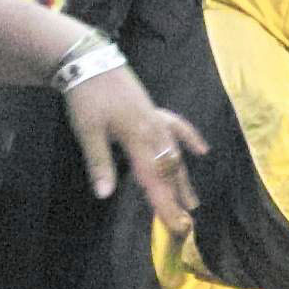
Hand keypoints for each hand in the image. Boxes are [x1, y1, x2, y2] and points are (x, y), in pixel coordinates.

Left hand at [63, 65, 208, 233]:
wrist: (90, 62)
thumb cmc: (86, 98)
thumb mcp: (87, 132)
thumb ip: (99, 163)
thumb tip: (105, 195)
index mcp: (137, 139)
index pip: (154, 179)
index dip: (165, 205)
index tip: (176, 226)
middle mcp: (153, 133)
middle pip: (169, 172)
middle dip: (176, 199)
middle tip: (185, 223)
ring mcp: (156, 121)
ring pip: (176, 155)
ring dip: (183, 180)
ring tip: (193, 202)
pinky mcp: (154, 112)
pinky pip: (178, 127)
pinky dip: (191, 138)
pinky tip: (202, 151)